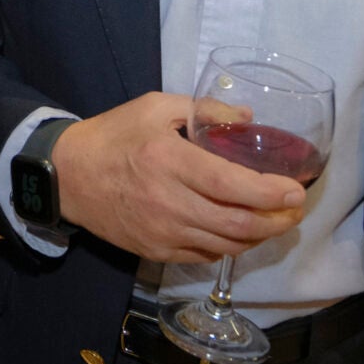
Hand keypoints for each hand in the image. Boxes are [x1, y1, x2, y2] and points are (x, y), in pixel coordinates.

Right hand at [51, 94, 305, 263]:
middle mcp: (169, 202)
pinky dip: (230, 246)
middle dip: (278, 221)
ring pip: (226, 245)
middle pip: (238, 224)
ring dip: (258, 236)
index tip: (297, 190)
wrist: (67, 176)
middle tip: (295, 210)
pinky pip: (205, 256)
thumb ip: (203, 110)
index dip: (272, 193)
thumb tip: (248, 119)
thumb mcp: (155, 107)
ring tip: (274, 221)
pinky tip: (238, 231)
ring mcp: (162, 232)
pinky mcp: (156, 251)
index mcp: (170, 160)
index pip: (233, 185)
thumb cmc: (114, 135)